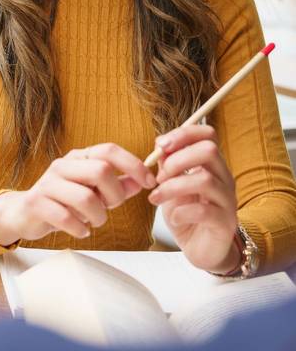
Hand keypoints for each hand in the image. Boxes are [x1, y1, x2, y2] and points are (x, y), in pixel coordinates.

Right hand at [0, 143, 155, 246]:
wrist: (24, 213)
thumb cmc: (63, 201)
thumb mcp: (93, 191)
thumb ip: (117, 185)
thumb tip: (141, 181)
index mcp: (79, 157)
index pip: (109, 150)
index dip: (133, 164)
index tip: (149, 182)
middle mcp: (63, 165)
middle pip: (100, 170)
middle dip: (114, 195)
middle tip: (111, 208)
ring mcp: (48, 183)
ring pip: (85, 197)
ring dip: (97, 217)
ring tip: (94, 222)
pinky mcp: (37, 203)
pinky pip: (65, 217)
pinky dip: (79, 229)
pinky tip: (80, 231)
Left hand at [148, 125, 239, 273]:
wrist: (200, 249)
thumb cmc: (186, 214)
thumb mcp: (171, 185)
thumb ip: (167, 165)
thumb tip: (160, 145)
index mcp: (212, 165)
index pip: (208, 135)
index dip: (184, 134)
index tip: (160, 145)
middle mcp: (224, 178)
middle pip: (209, 150)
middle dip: (177, 159)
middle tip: (159, 177)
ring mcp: (227, 201)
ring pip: (205, 180)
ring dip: (173, 187)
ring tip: (156, 198)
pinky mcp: (225, 224)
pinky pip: (204, 212)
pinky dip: (181, 212)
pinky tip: (173, 218)